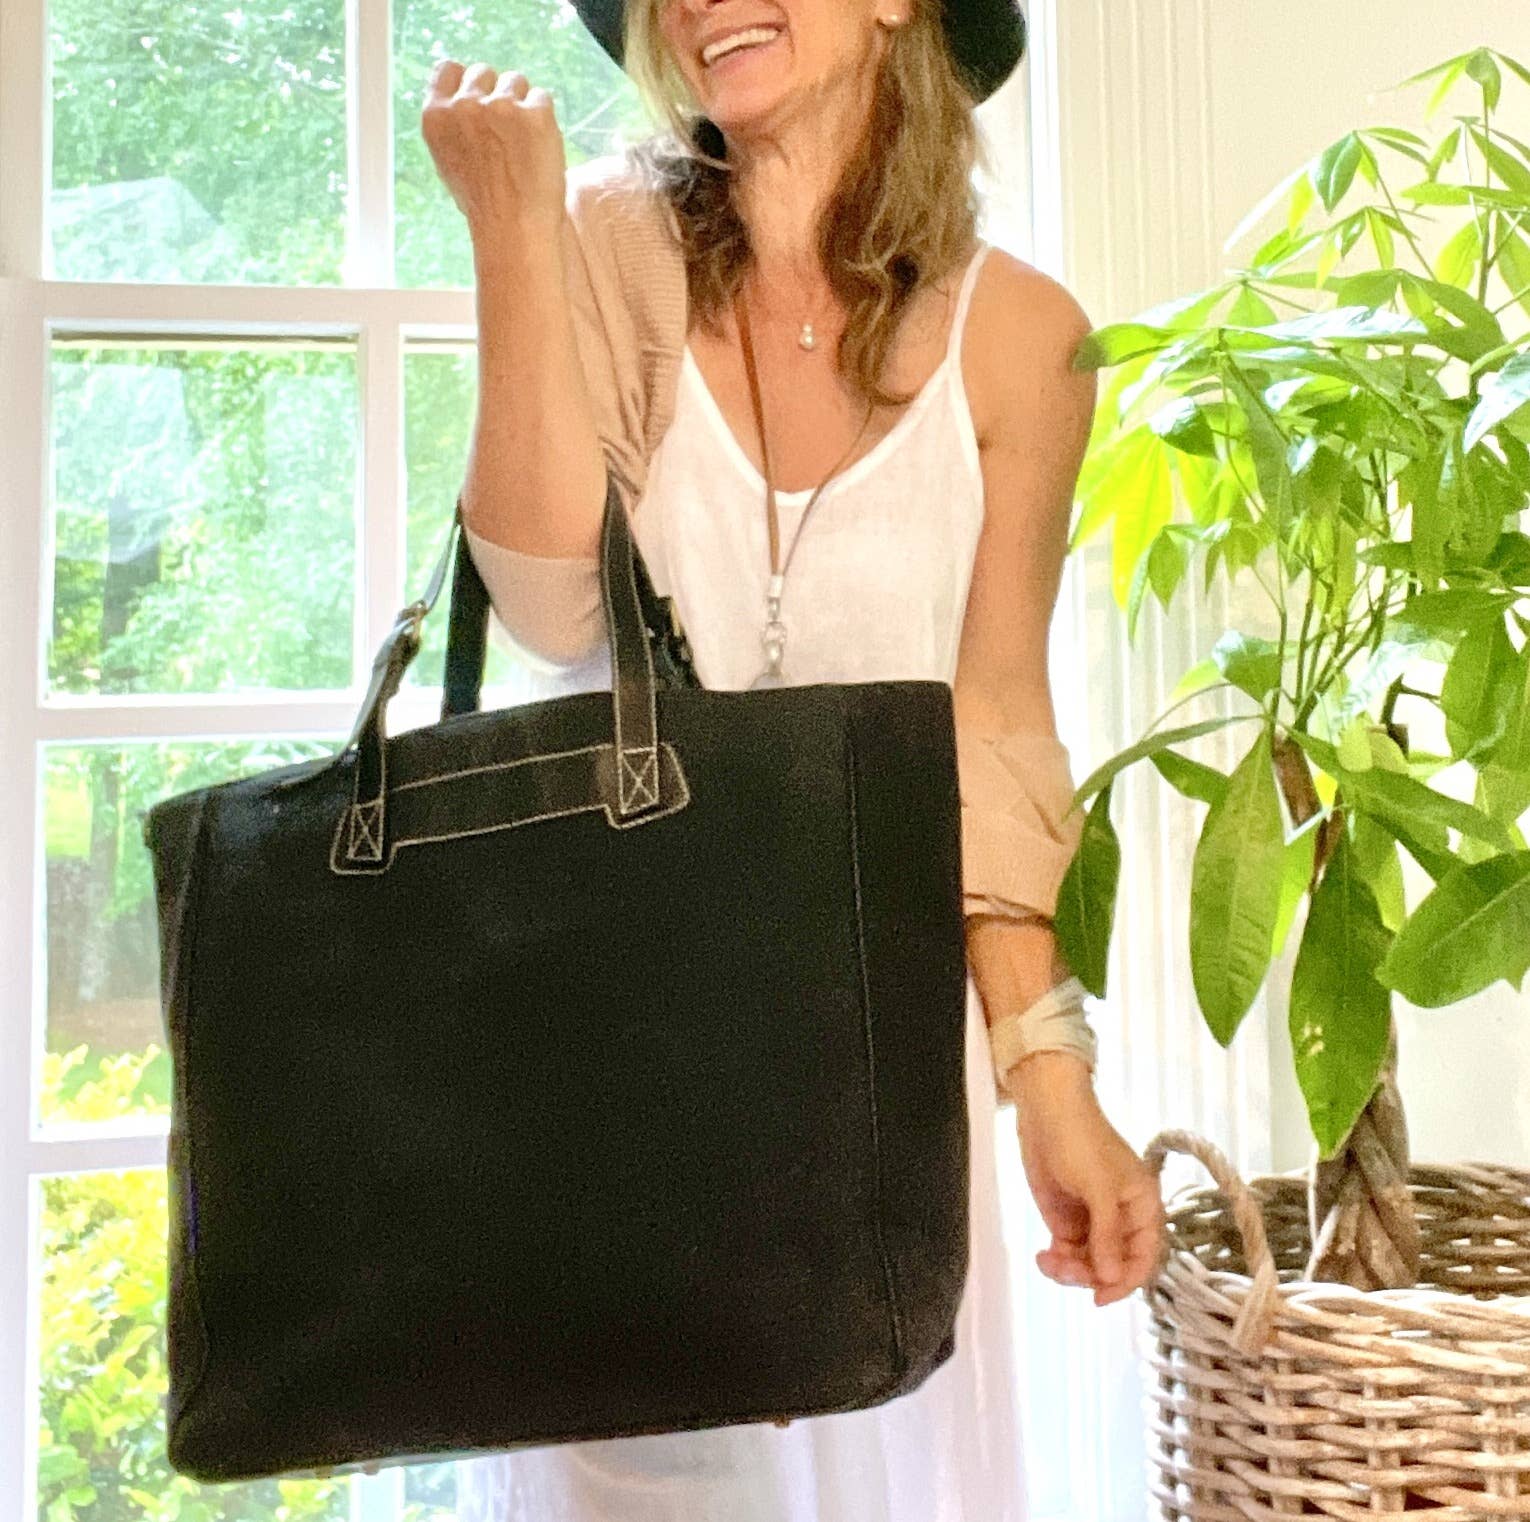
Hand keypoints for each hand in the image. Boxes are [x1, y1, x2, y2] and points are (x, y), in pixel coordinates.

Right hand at [420, 58, 567, 242]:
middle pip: (484, 73)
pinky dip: (545, 121)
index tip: (480, 104)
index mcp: (436, 117)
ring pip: (516, 81)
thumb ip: (453, 124)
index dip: (467, 84)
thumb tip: (463, 98)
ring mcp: (499, 107)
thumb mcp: (449, 161)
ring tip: (523, 147)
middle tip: (506, 137)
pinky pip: (542, 98)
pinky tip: (539, 151)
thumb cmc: (485, 205)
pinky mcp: (533, 114)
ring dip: (523, 105)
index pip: (448, 70)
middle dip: (497, 96)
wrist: (514, 232)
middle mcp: (464, 106)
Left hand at [1006, 1060, 1165, 1306]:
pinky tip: (1042, 1256)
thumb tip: (1110, 1277)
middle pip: (1114, 1266)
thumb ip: (1107, 1234)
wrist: (1045, 1111)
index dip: (1126, 1282)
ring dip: (1069, 1271)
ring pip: (1089, 1264)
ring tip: (1046, 1260)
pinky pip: (1068, 1254)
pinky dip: (1056, 1262)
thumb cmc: (1081, 1142)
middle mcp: (1122, 1220)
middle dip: (1089, 1274)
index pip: (1144, 1258)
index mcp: (1143, 1209)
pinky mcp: (1067, 1220)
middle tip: (1062, 1268)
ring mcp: (1093, 1221)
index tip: (1100, 1298)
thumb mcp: (1099, 1187)